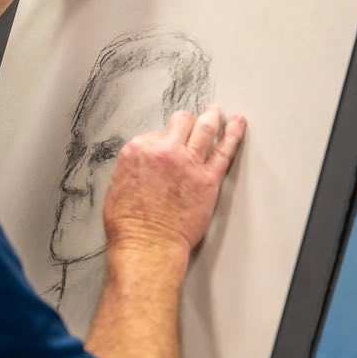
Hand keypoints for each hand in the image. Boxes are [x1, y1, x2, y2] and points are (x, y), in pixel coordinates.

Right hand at [103, 107, 246, 269]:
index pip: (156, 133)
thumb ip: (134, 167)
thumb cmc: (129, 225)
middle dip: (186, 122)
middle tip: (192, 121)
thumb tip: (146, 163)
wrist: (147, 245)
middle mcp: (164, 150)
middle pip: (181, 122)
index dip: (163, 141)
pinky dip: (234, 134)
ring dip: (212, 116)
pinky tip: (239, 124)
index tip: (168, 147)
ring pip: (204, 127)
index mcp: (138, 150)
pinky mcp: (208, 179)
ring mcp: (188, 163)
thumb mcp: (118, 186)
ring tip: (216, 112)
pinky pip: (224, 150)